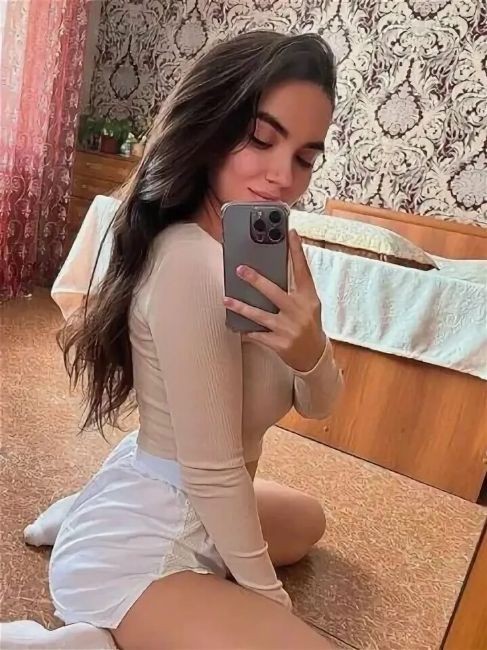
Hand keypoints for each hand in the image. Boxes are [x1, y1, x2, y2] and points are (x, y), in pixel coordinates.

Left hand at [223, 229, 326, 371]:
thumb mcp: (309, 304)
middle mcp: (299, 312)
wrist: (314, 355)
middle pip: (275, 292)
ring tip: (226, 300)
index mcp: (308, 298)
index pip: (303, 271)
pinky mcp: (280, 344)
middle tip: (240, 270)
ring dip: (241, 307)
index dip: (297, 251)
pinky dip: (246, 331)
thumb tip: (274, 268)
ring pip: (260, 316)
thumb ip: (296, 288)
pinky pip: (257, 335)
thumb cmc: (308, 324)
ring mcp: (289, 328)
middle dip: (256, 280)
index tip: (291, 233)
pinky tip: (235, 326)